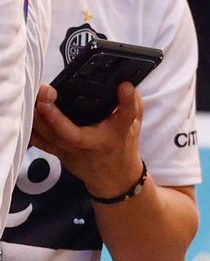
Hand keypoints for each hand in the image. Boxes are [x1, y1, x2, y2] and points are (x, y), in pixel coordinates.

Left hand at [30, 83, 144, 199]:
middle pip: (67, 131)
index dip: (125, 101)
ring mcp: (70, 151)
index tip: (123, 85)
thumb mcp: (134, 125)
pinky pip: (38, 141)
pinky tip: (25, 112)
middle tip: (46, 91)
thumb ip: (131, 104)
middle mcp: (91, 144)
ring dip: (36, 117)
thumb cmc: (121, 147)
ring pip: (47, 136)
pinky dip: (30, 127)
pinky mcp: (57, 152)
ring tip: (32, 96)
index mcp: (115, 134)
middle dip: (52, 111)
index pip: (124, 116)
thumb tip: (124, 83)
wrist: (113, 177)